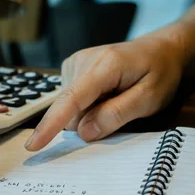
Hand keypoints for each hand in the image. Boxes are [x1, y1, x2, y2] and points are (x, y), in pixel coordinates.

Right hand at [25, 29, 185, 150]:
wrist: (162, 48)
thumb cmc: (160, 72)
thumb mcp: (150, 98)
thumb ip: (116, 115)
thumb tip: (83, 133)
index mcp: (104, 65)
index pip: (71, 99)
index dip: (51, 124)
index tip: (33, 145)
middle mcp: (82, 60)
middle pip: (71, 110)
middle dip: (90, 121)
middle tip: (123, 108)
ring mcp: (74, 63)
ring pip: (71, 108)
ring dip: (91, 113)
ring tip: (117, 96)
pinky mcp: (72, 68)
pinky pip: (73, 101)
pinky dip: (89, 105)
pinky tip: (107, 94)